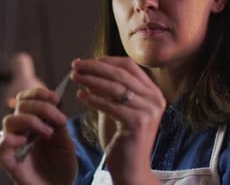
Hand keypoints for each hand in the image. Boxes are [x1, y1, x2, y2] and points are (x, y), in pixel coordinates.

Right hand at [0, 87, 76, 184]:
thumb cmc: (62, 166)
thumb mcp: (66, 142)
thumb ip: (59, 123)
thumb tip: (57, 101)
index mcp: (33, 121)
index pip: (27, 98)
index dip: (39, 93)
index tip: (57, 98)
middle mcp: (21, 130)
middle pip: (21, 105)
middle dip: (42, 107)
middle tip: (61, 120)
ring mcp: (12, 144)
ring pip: (9, 120)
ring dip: (30, 121)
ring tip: (49, 133)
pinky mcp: (7, 160)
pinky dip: (10, 139)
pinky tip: (25, 142)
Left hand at [71, 56, 164, 184]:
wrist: (131, 168)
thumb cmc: (121, 138)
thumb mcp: (115, 108)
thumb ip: (106, 90)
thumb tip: (87, 69)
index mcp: (153, 92)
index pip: (129, 65)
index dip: (106, 60)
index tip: (85, 61)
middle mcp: (155, 98)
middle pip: (121, 73)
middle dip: (95, 67)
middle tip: (75, 65)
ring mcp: (149, 110)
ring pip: (115, 87)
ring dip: (91, 79)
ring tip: (74, 77)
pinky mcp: (138, 123)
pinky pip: (111, 105)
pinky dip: (93, 98)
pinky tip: (80, 95)